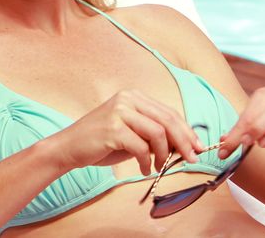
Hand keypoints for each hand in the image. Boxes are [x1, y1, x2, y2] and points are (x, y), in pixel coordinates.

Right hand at [50, 90, 204, 175]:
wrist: (66, 149)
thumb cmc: (101, 143)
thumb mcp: (132, 134)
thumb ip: (153, 135)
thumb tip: (182, 145)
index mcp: (135, 96)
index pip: (169, 113)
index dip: (187, 130)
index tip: (198, 146)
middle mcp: (128, 99)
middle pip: (168, 120)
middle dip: (184, 141)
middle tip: (192, 158)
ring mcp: (120, 112)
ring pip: (158, 133)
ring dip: (164, 154)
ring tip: (160, 166)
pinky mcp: (113, 128)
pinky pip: (140, 147)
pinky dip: (146, 161)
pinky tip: (144, 168)